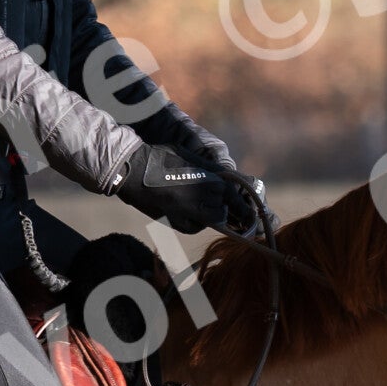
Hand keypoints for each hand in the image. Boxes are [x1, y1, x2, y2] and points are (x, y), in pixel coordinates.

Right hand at [114, 145, 236, 234]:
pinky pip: (195, 226)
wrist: (136, 171)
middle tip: (214, 202)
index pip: (237, 200)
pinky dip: (194, 221)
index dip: (245, 210)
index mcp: (214, 181)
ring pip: (211, 221)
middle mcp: (206, 200)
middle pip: (224, 212)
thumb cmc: (164, 158)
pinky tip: (184, 210)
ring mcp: (191, 214)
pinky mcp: (177, 223)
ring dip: (209, 215)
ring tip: (196, 203)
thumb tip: (229, 180)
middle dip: (223, 208)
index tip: (251, 217)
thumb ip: (213, 171)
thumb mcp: (194, 159)